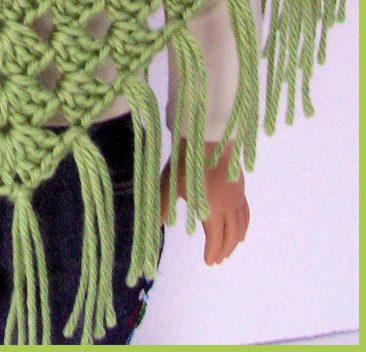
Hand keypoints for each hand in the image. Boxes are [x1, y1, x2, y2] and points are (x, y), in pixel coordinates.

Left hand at [159, 137, 249, 264]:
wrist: (208, 137)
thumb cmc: (187, 162)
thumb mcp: (168, 185)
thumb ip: (161, 206)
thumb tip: (152, 225)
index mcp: (212, 212)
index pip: (215, 239)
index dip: (213, 252)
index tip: (208, 262)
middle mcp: (228, 208)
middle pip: (231, 235)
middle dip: (225, 249)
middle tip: (218, 259)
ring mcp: (236, 196)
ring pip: (241, 225)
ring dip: (236, 239)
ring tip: (232, 246)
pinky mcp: (240, 185)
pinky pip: (246, 211)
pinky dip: (245, 224)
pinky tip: (241, 224)